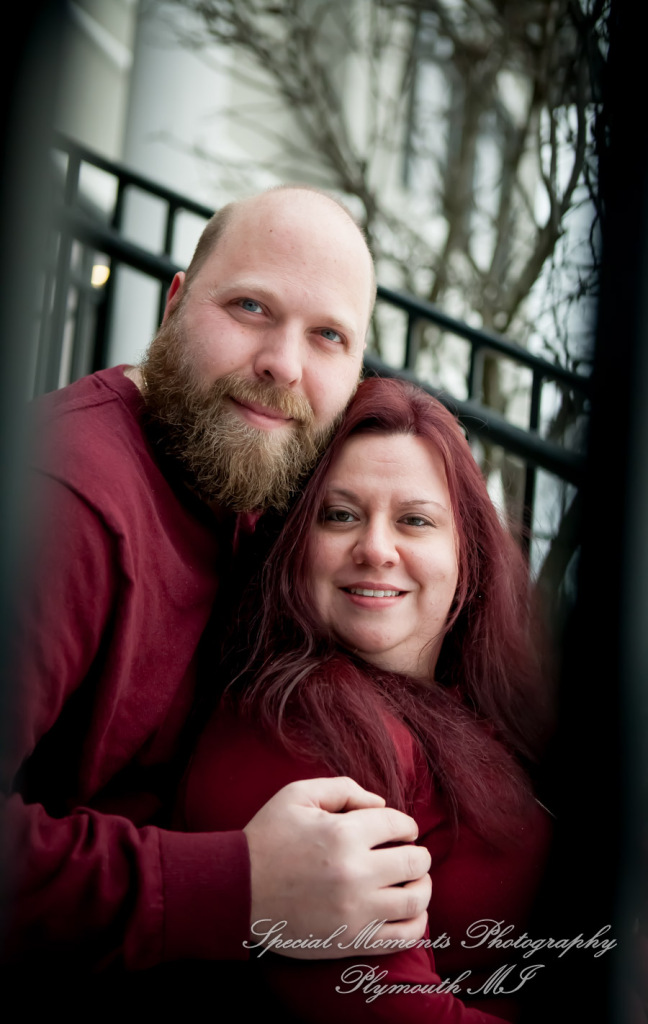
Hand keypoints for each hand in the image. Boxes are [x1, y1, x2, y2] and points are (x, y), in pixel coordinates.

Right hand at [243, 776, 431, 959]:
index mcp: (343, 834)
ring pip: (415, 900)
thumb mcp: (298, 795)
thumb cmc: (268, 837)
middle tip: (406, 853)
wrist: (237, 890)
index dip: (404, 824)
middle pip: (415, 861)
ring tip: (411, 881)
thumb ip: (344, 789)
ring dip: (421, 886)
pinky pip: (403, 937)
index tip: (398, 830)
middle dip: (416, 853)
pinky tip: (407, 911)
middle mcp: (355, 873)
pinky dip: (415, 923)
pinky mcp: (351, 941)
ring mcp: (355, 912)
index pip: (399, 824)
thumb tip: (381, 804)